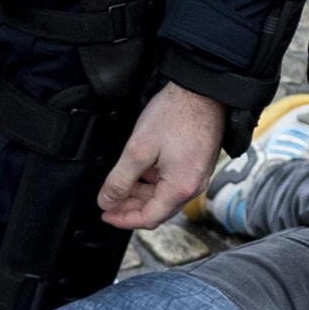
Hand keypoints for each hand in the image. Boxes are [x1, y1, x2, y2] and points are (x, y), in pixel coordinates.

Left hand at [98, 83, 224, 232]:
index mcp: (180, 188)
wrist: (203, 90)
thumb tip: (106, 201)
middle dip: (130, 208)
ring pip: (164, 196)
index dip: (123, 219)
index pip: (148, 218)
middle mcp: (193, 187)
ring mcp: (197, 176)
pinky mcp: (198, 165)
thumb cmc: (176, 114)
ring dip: (141, 194)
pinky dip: (153, 182)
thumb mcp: (138, 149)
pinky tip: (140, 170)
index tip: (105, 213)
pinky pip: (173, 183)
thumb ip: (120, 180)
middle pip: (157, 210)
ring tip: (120, 184)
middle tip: (109, 200)